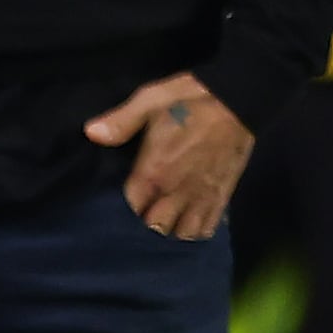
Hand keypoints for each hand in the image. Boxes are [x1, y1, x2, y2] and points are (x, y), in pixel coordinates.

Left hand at [86, 75, 253, 239]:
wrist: (241, 98)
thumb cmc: (192, 98)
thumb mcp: (151, 99)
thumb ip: (121, 120)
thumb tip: (91, 133)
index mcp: (153, 172)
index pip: (128, 210)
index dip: (118, 212)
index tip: (113, 207)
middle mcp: (176, 191)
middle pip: (154, 228)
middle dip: (145, 225)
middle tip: (139, 213)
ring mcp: (201, 196)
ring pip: (182, 234)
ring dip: (171, 230)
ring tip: (165, 220)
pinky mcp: (222, 196)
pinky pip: (207, 228)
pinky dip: (196, 230)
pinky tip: (188, 221)